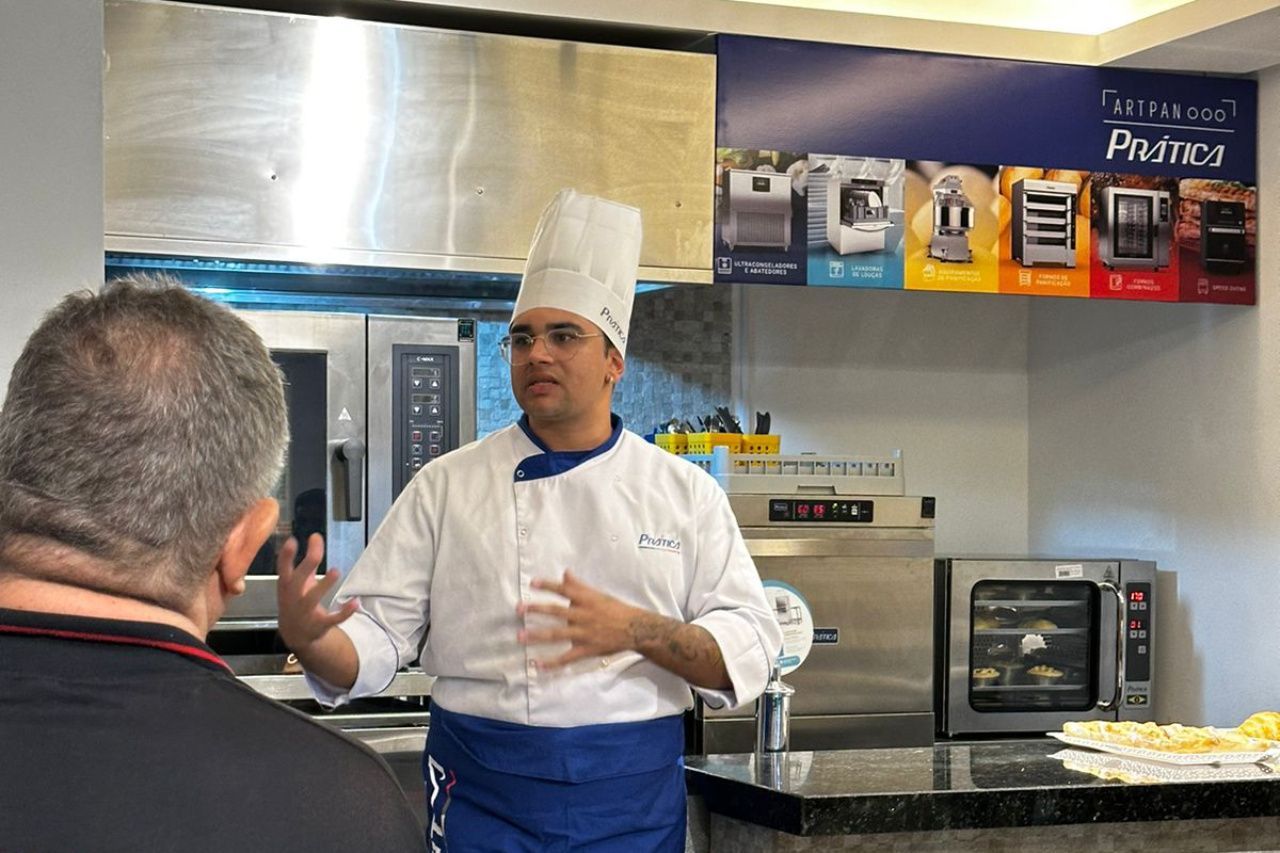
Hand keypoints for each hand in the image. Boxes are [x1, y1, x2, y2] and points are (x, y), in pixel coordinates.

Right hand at [276, 534, 357, 653]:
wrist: (295, 635)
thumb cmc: (296, 601)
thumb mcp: (297, 582)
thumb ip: (308, 561)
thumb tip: (316, 537)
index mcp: (287, 585)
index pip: (283, 568)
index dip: (286, 555)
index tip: (292, 540)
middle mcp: (294, 597)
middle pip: (298, 580)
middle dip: (307, 565)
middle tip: (317, 551)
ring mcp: (305, 612)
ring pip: (313, 598)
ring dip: (324, 585)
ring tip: (336, 571)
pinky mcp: (319, 624)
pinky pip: (333, 619)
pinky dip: (345, 612)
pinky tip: (355, 602)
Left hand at [516, 570, 643, 669]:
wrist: (635, 629)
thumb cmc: (615, 610)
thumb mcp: (598, 595)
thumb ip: (579, 586)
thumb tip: (565, 572)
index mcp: (586, 600)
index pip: (564, 590)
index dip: (548, 585)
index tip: (532, 583)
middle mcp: (583, 615)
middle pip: (556, 611)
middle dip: (536, 610)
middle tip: (519, 609)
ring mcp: (584, 633)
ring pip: (557, 634)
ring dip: (537, 636)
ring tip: (520, 636)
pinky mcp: (587, 649)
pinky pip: (567, 657)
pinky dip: (552, 662)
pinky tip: (537, 665)